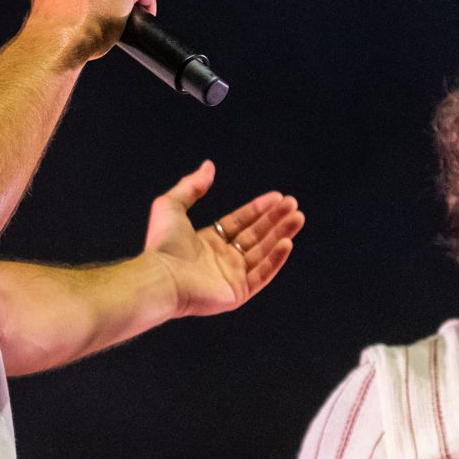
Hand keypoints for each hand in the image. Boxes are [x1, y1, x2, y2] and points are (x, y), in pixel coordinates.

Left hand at [144, 161, 302, 316]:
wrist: (161, 278)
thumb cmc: (163, 244)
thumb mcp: (172, 205)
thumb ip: (191, 186)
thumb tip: (209, 166)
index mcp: (208, 242)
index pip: (241, 222)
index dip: (259, 209)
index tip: (278, 197)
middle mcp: (221, 259)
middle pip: (256, 236)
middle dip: (276, 220)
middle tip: (293, 205)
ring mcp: (230, 277)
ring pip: (263, 253)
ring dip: (281, 235)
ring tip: (298, 218)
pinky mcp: (237, 293)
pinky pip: (262, 274)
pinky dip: (276, 259)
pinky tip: (287, 242)